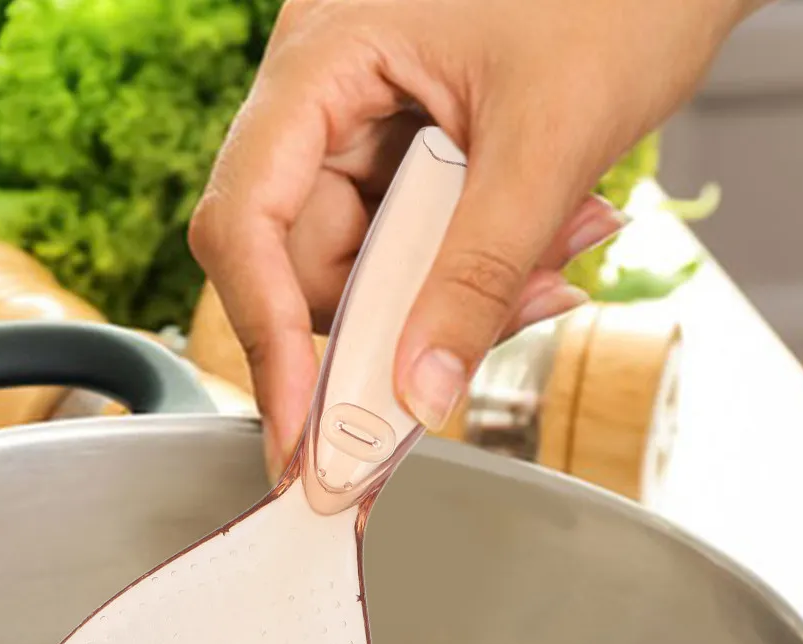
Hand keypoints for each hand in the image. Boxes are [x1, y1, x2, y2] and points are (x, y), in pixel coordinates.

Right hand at [188, 0, 755, 469]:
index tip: (303, 430)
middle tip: (487, 340)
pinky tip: (552, 246)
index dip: (266, 335)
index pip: (247, 218)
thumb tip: (417, 393)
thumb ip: (478, 277)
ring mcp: (370, 125)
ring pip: (370, 271)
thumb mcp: (547, 145)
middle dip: (397, 321)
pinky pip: (419, 254)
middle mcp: (329, 91)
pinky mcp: (415, 155)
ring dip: (456, 302)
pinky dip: (481, 276)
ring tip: (556, 264)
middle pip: (304, 262)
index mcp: (326, 54)